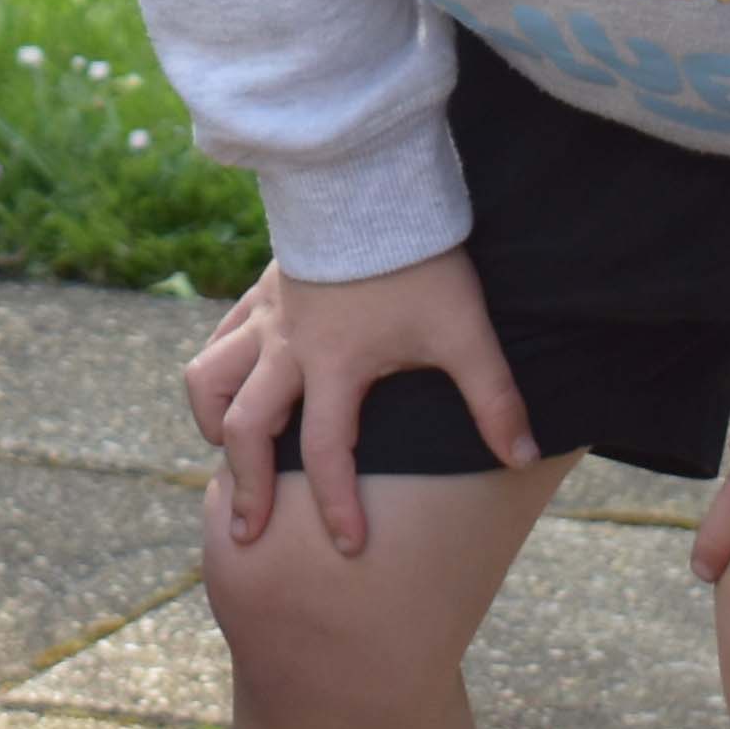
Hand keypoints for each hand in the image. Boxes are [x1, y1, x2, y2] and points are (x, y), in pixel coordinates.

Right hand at [179, 250, 529, 560]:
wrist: (374, 182)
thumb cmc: (421, 258)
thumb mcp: (464, 331)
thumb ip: (493, 397)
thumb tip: (520, 456)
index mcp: (335, 365)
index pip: (325, 452)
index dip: (336, 503)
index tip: (346, 546)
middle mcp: (288, 348)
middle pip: (245, 428)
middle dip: (246, 486)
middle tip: (250, 533)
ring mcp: (267, 318)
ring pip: (208, 380)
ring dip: (213, 423)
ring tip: (225, 457)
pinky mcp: (261, 292)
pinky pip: (217, 341)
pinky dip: (214, 373)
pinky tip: (225, 392)